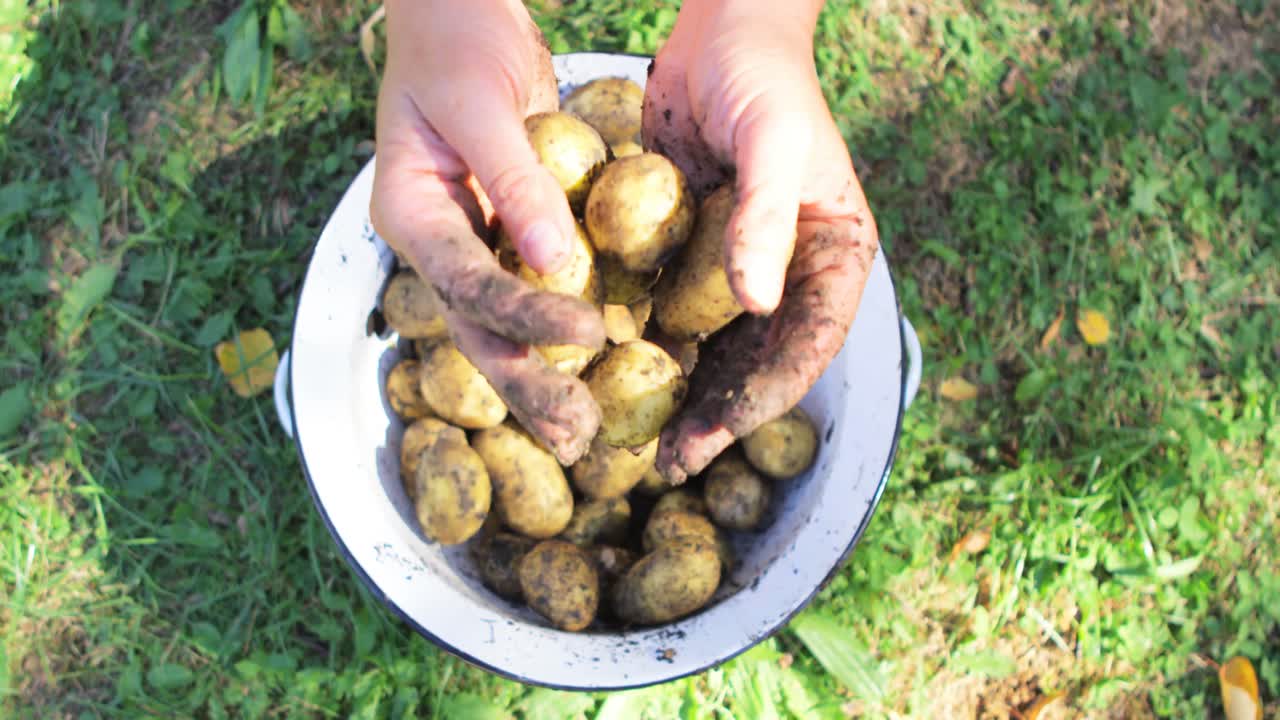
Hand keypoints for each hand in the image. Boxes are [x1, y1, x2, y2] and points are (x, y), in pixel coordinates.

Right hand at [370, 0, 603, 463]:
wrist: (456, 12)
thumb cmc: (457, 42)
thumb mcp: (482, 105)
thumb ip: (515, 184)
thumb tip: (556, 265)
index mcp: (411, 211)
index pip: (466, 282)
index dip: (524, 317)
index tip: (584, 340)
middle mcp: (436, 239)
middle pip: (478, 326)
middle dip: (526, 383)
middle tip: (575, 436)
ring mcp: (468, 240)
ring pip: (501, 322)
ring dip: (542, 375)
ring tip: (584, 432)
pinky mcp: (503, 231)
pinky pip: (531, 288)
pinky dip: (558, 327)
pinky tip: (597, 366)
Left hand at [644, 0, 879, 481]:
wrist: (720, 26)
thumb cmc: (762, 75)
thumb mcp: (773, 142)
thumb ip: (767, 219)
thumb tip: (757, 305)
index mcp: (833, 254)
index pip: (807, 344)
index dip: (765, 396)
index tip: (718, 434)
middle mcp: (788, 272)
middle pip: (757, 362)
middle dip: (716, 414)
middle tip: (670, 463)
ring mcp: (737, 264)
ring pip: (712, 347)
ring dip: (679, 394)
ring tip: (639, 443)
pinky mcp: (691, 250)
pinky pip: (671, 309)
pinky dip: (647, 344)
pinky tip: (610, 376)